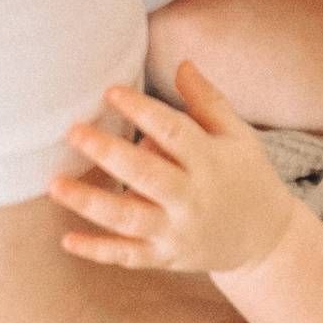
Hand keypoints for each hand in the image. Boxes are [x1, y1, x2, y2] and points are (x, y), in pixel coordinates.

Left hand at [48, 61, 292, 278]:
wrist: (267, 240)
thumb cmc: (248, 177)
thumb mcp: (238, 135)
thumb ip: (208, 101)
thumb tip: (182, 64)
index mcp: (211, 161)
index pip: (173, 132)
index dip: (142, 110)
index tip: (110, 91)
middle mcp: (193, 198)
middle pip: (146, 175)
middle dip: (107, 153)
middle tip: (72, 132)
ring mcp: (178, 232)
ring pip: (129, 219)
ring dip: (90, 203)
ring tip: (54, 183)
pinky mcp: (167, 258)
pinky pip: (128, 257)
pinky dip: (98, 252)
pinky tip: (66, 240)